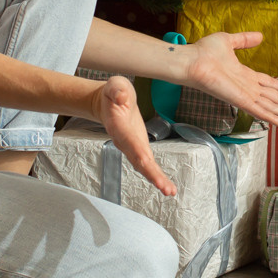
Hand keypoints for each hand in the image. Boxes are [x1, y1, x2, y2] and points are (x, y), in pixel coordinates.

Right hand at [92, 76, 176, 195]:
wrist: (107, 104)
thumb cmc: (112, 94)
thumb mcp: (114, 86)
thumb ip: (117, 91)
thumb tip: (121, 97)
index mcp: (119, 127)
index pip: (130, 142)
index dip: (140, 154)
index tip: (148, 164)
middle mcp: (125, 142)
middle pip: (138, 161)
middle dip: (152, 175)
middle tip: (166, 188)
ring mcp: (132, 147)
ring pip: (144, 167)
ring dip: (157, 180)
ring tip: (170, 191)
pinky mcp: (140, 148)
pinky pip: (148, 165)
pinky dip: (157, 176)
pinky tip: (168, 187)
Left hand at [182, 31, 277, 128]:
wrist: (190, 61)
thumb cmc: (203, 51)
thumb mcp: (228, 41)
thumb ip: (244, 39)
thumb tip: (260, 36)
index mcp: (244, 74)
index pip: (267, 84)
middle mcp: (246, 87)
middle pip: (272, 99)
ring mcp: (243, 95)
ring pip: (270, 106)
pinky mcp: (239, 101)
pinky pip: (259, 111)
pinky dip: (272, 118)